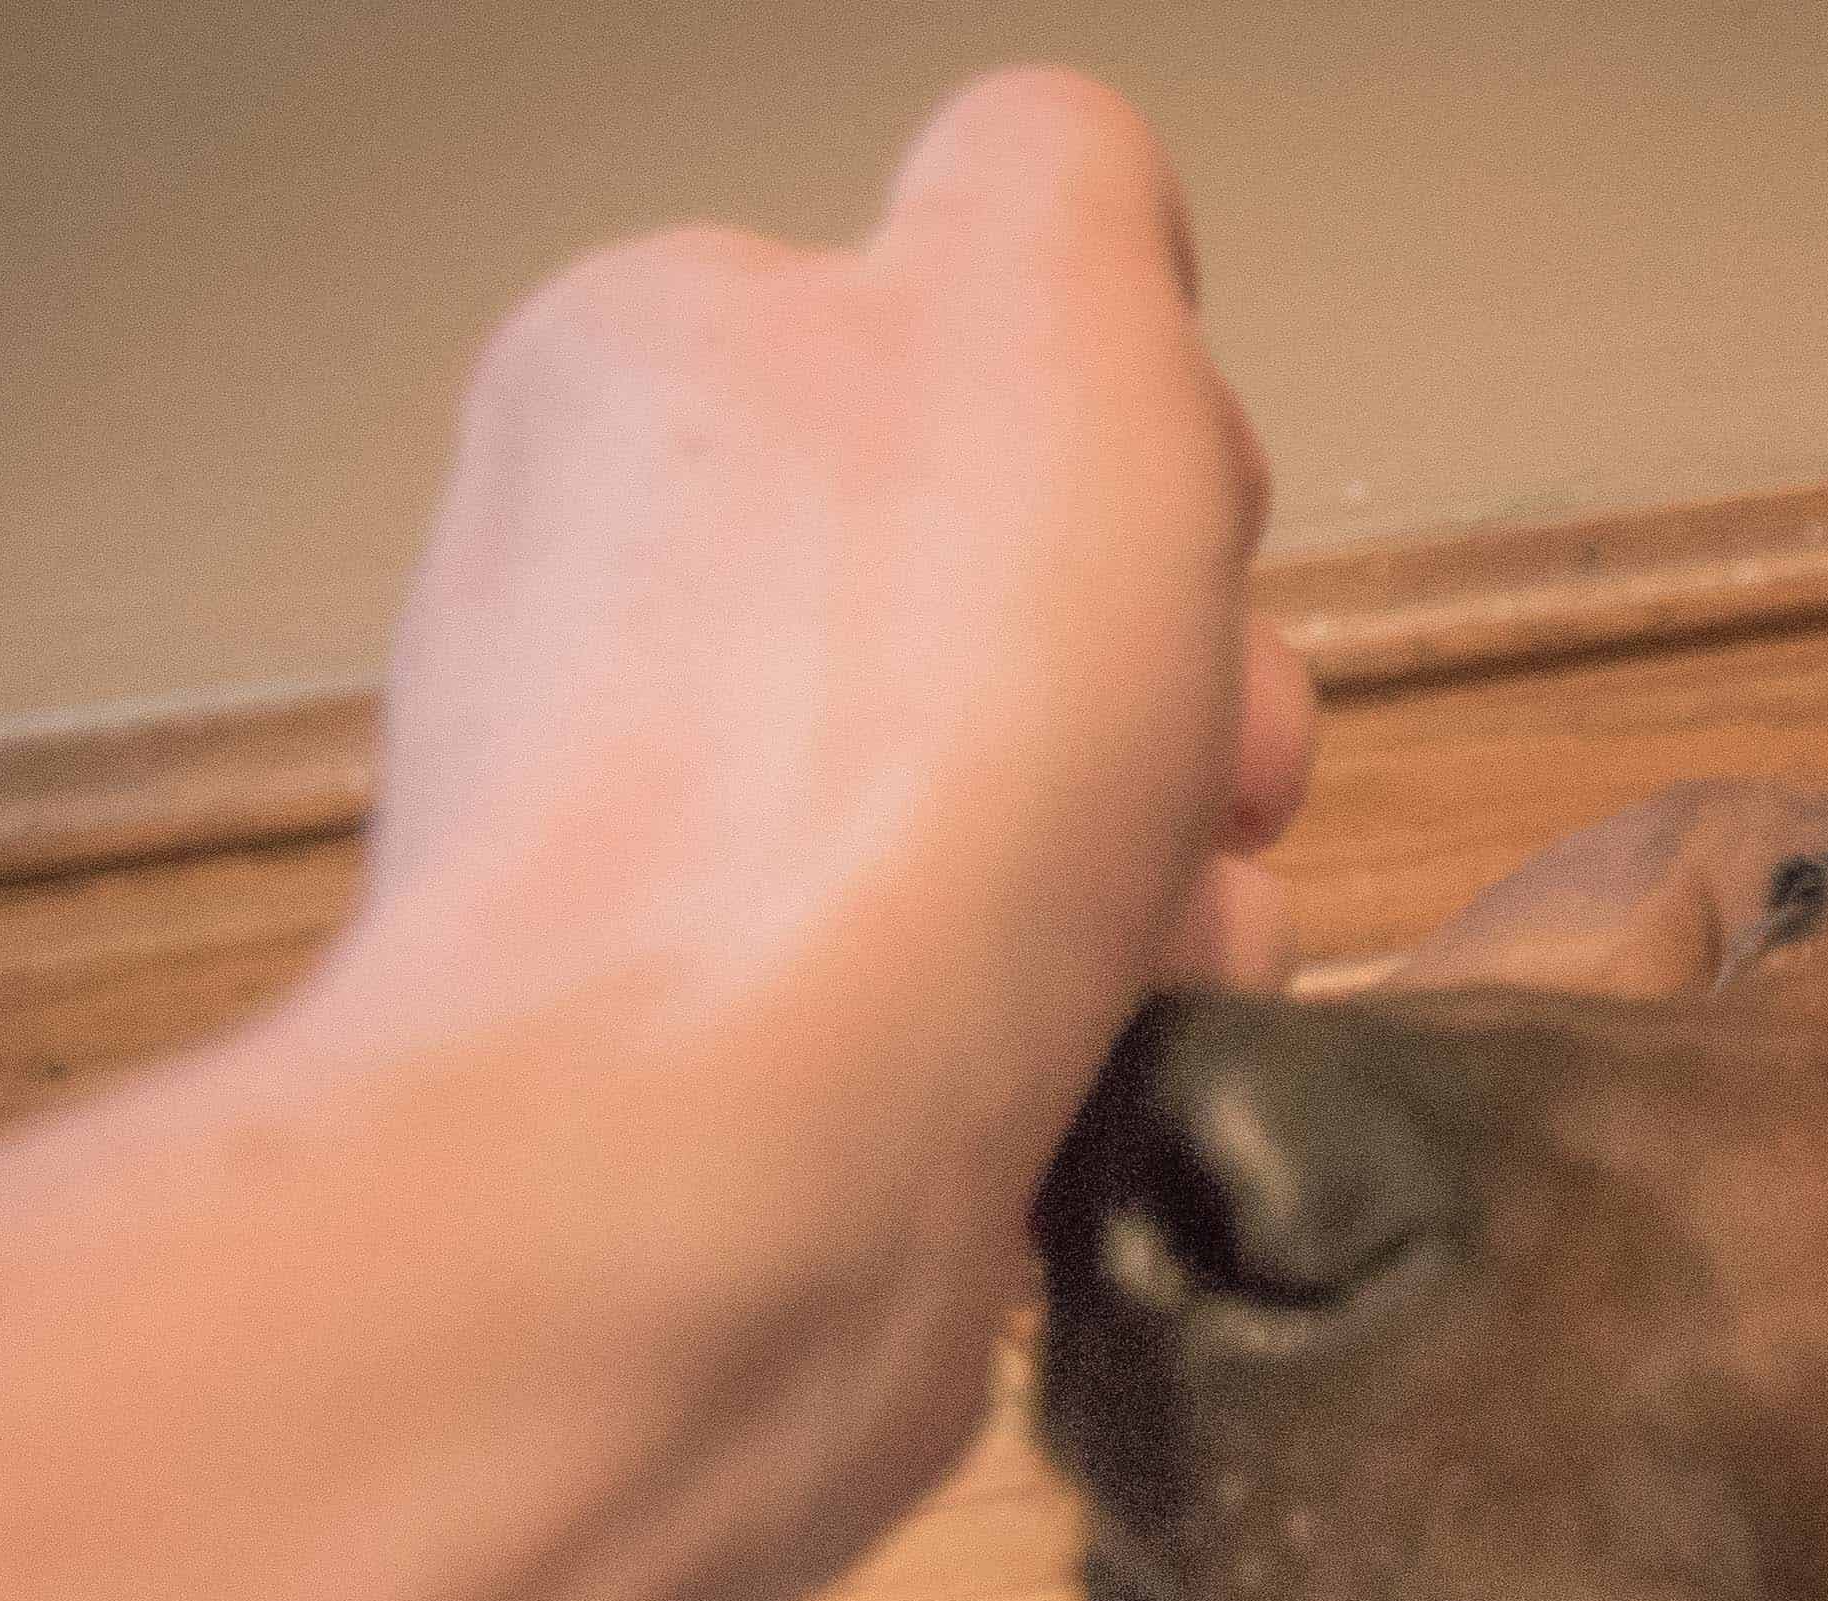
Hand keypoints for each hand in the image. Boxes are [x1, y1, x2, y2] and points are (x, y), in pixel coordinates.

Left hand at [315, 66, 1313, 1318]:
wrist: (712, 1182)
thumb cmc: (871, 759)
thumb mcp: (1043, 310)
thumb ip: (1064, 190)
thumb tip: (1072, 209)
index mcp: (660, 371)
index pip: (970, 345)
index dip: (1138, 447)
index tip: (1183, 532)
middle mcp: (626, 605)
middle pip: (1022, 602)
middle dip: (1175, 690)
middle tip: (1201, 761)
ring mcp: (667, 857)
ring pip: (1029, 824)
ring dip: (1161, 880)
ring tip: (1151, 944)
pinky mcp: (722, 1075)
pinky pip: (980, 1015)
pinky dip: (1080, 1039)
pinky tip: (1095, 1071)